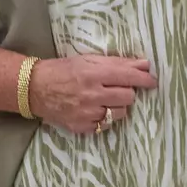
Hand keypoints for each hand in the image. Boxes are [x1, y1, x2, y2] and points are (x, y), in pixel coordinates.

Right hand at [26, 54, 157, 134]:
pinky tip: (93, 109)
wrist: (34, 89)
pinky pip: (106, 125)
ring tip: (104, 100)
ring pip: (120, 113)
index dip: (144, 80)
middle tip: (117, 88)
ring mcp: (87, 113)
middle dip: (126, 92)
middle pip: (128, 97)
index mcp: (93, 74)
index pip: (128, 78)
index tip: (152, 81)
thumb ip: (117, 62)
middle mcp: (92, 95)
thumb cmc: (62, 70)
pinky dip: (103, 117)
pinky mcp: (82, 127)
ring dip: (116, 106)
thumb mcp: (87, 60)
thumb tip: (144, 65)